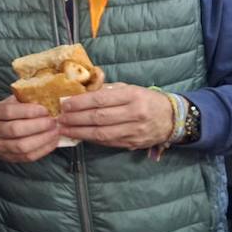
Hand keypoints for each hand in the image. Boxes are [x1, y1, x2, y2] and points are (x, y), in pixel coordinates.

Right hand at [0, 97, 59, 162]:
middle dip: (38, 125)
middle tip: (53, 121)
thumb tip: (44, 97)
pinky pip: (27, 157)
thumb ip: (20, 100)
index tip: (45, 109)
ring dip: (42, 139)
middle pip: (15, 130)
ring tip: (55, 132)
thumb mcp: (3, 104)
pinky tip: (52, 142)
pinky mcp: (8, 158)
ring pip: (21, 146)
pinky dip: (42, 150)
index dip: (29, 111)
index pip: (9, 112)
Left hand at [58, 82, 174, 149]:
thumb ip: (106, 90)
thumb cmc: (146, 99)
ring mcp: (135, 131)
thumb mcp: (129, 88)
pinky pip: (108, 142)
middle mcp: (135, 114)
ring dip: (80, 132)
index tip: (64, 104)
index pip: (101, 100)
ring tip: (64, 129)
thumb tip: (80, 91)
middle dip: (76, 119)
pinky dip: (91, 139)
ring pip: (102, 133)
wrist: (172, 118)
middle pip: (99, 118)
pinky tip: (79, 136)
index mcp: (132, 96)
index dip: (80, 103)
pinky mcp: (133, 144)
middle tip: (60, 119)